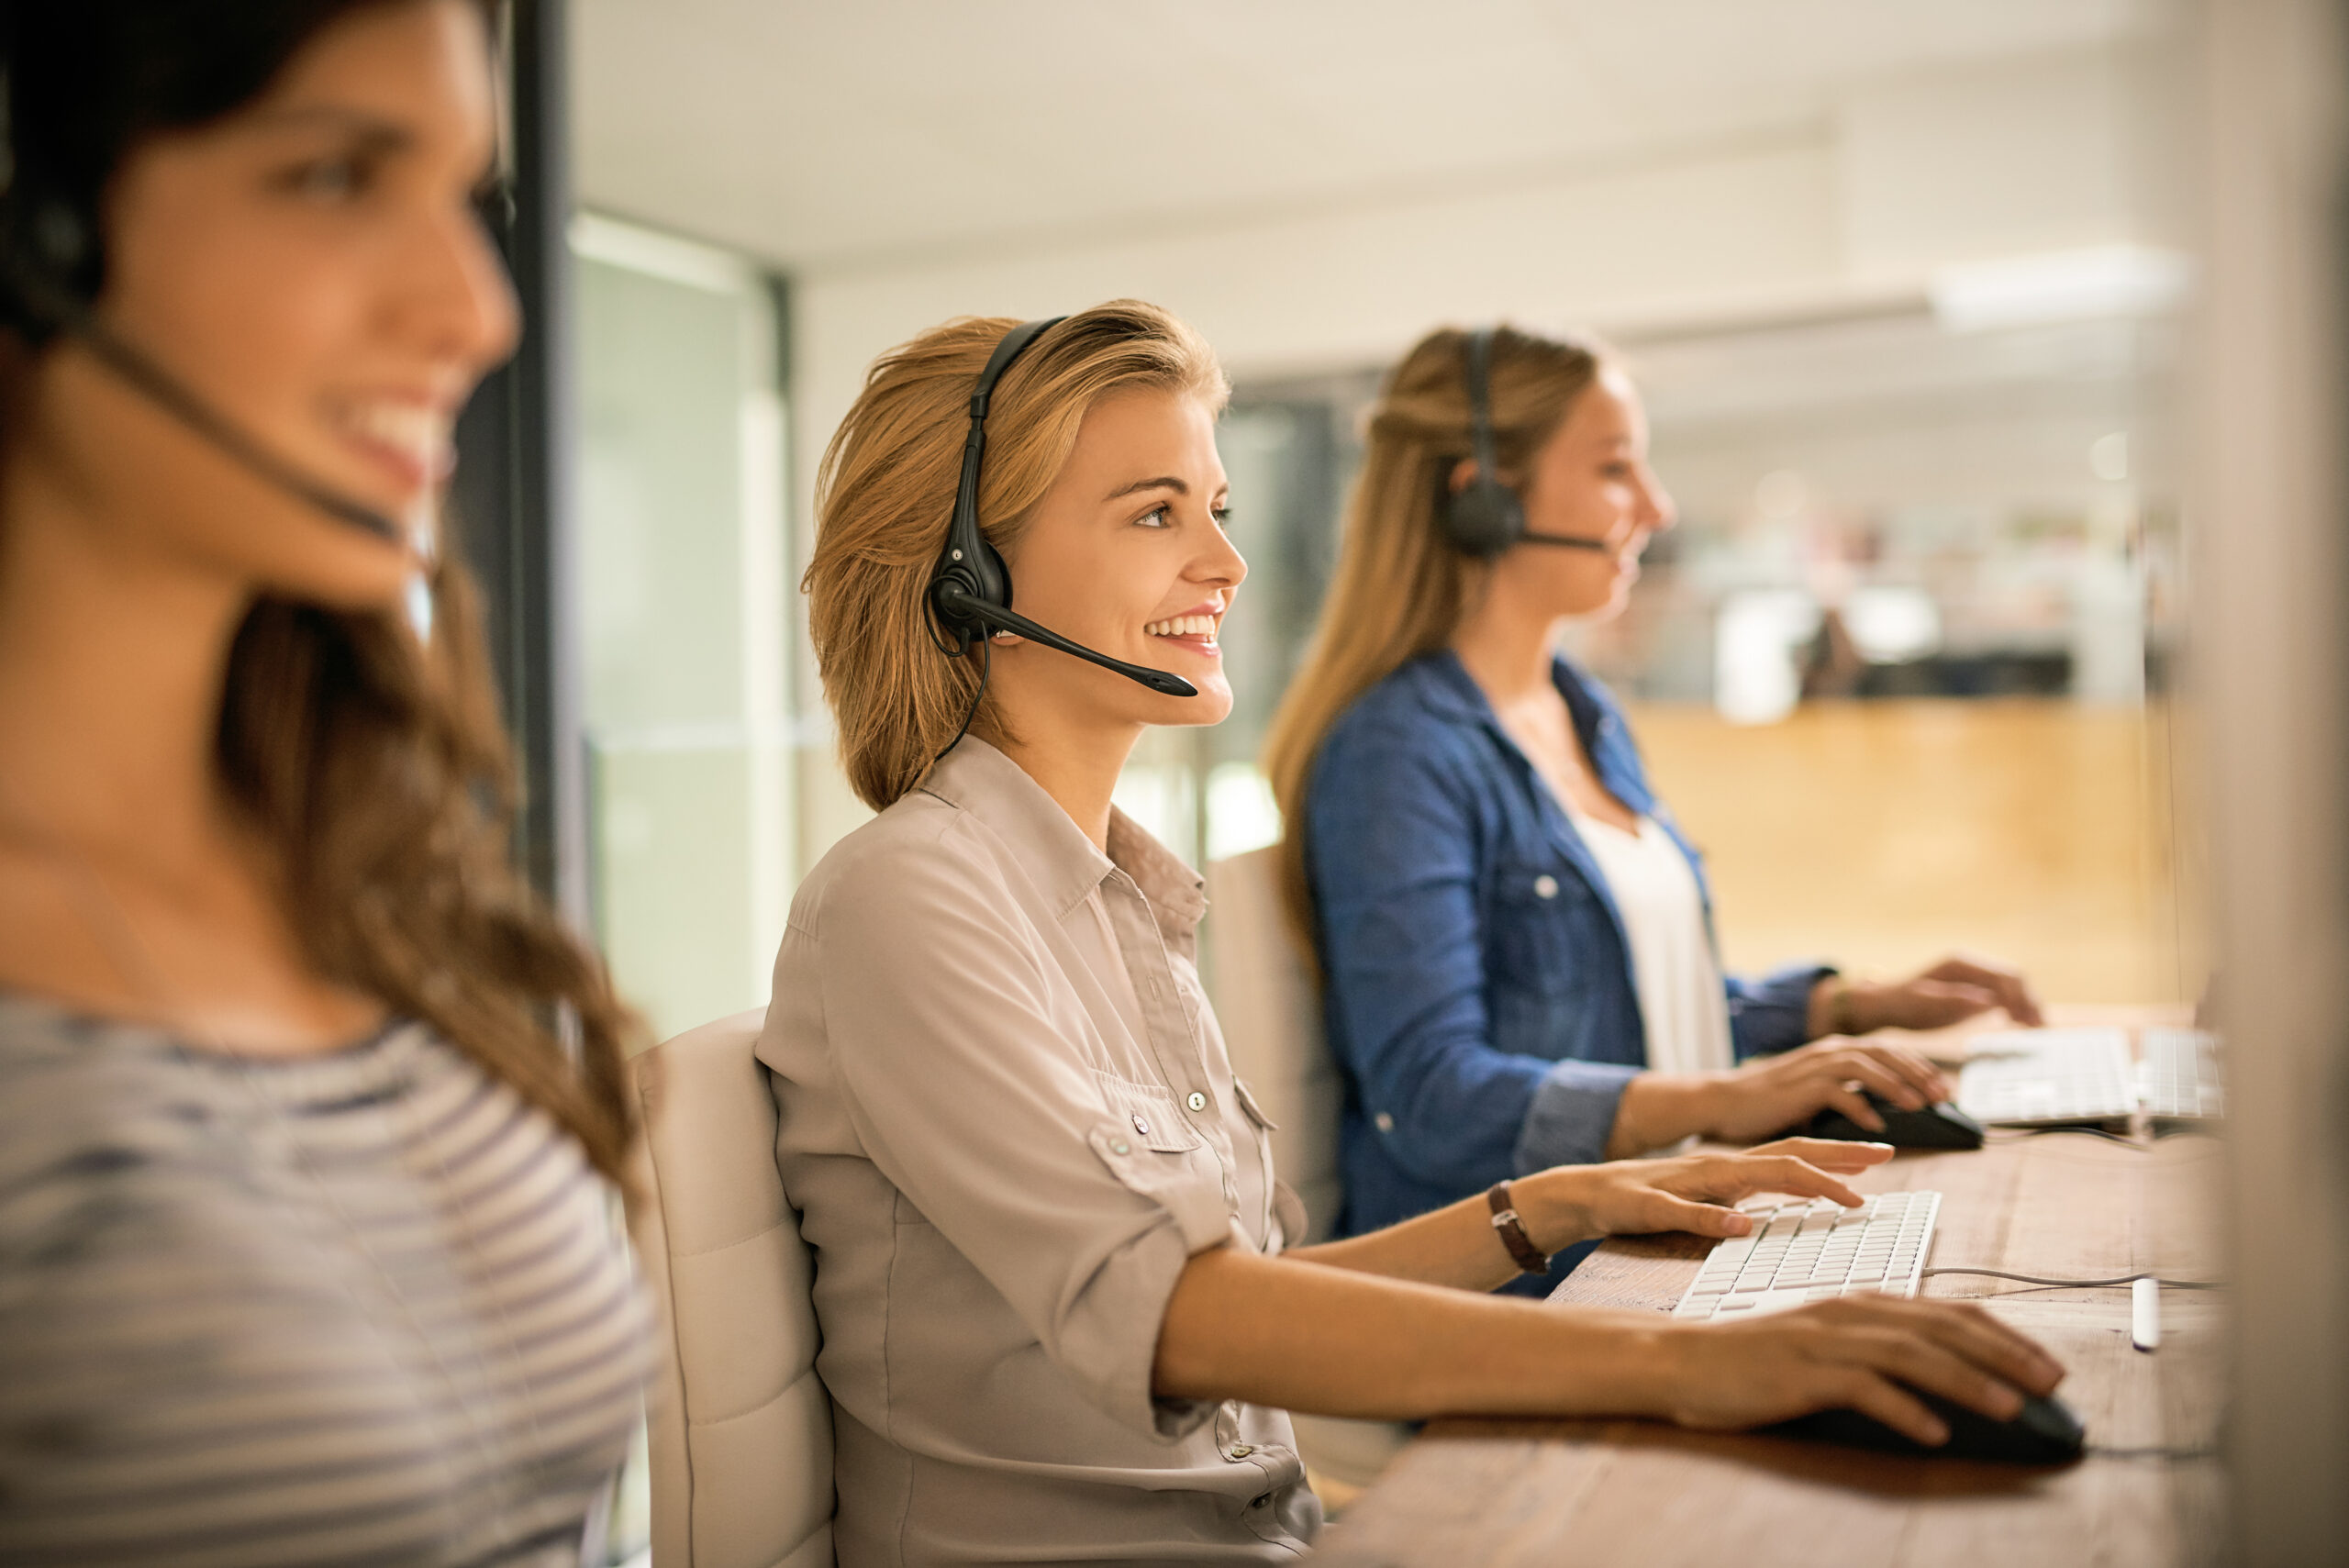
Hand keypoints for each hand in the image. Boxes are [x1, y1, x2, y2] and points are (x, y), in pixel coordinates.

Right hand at [1529, 1138, 1894, 1249]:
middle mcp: (1717, 1167)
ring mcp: (1687, 1184)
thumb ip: (1749, 1192)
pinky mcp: (1652, 1204)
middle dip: (1839, 1154)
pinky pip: (1685, 1211)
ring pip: (1748, 1176)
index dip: (1840, 1151)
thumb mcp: (1709, 1196)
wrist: (1583, 1195)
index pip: (1795, 1152)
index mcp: (1731, 1167)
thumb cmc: (1650, 1199)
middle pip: (1787, 1154)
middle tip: (1885, 1155)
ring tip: (1841, 1194)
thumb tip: (1798, 1197)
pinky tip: (1739, 1225)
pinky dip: (1713, 1216)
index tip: (1884, 1152)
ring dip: (1799, 1181)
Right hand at [1651, 1295, 2066, 1446]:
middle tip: (2051, 1382)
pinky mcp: (1802, 1370)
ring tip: (2012, 1406)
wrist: (1684, 1360)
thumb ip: (1879, 1351)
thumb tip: (1943, 1376)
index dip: (2005, 1336)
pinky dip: (1904, 1409)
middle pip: (1943, 1328)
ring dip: (1968, 1381)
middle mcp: (1852, 1312)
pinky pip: (1863, 1388)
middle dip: (2005, 1355)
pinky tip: (1934, 1432)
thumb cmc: (1758, 1359)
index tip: (2046, 1363)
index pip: (1950, 1312)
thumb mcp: (1827, 1345)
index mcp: (1863, 1303)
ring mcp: (1826, 1339)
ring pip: (1912, 1353)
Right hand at [1704, 1036, 1953, 1139]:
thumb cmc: (1771, 1102)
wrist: (1726, 1101)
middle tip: (1942, 1096)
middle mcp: (1829, 1051)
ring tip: (1919, 1106)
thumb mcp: (1816, 1091)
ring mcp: (1814, 1067)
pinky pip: (1839, 1092)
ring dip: (1897, 1085)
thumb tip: (1883, 1109)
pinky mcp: (1801, 1087)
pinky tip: (1876, 1123)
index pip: (1888, 1050)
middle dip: (1918, 1073)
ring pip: (1866, 1067)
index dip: (1919, 1067)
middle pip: (1885, 1053)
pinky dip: (1861, 1106)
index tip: (1942, 1088)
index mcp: (1835, 1050)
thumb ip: (1847, 1092)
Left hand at [1825, 954, 2044, 1035]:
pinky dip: (2015, 1007)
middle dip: (2029, 1000)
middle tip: (2038, 1027)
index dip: (2021, 997)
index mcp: (1961, 964)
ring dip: (2026, 1004)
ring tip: (2036, 1028)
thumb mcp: (1924, 1005)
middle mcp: (1970, 965)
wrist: (1886, 1004)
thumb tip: (1989, 1001)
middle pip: (2013, 978)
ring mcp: (1973, 976)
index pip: (2003, 976)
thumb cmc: (1902, 1004)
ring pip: (2011, 986)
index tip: (2029, 1020)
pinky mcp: (1973, 989)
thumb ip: (1956, 1001)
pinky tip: (2021, 1023)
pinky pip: (2002, 994)